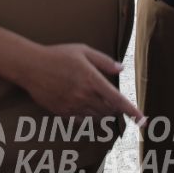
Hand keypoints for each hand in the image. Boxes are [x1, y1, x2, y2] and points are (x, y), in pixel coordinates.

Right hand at [20, 44, 141, 121]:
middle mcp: (84, 96)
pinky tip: (86, 109)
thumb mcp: (83, 51)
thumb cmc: (58, 55)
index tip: (142, 120)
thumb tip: (120, 69)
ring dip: (103, 113)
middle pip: (109, 111)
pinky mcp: (62, 113)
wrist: (31, 66)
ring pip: (96, 118)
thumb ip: (104, 61)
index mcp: (92, 80)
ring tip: (100, 103)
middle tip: (114, 101)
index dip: (132, 111)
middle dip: (115, 108)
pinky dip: (89, 118)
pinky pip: (82, 121)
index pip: (118, 100)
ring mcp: (73, 106)